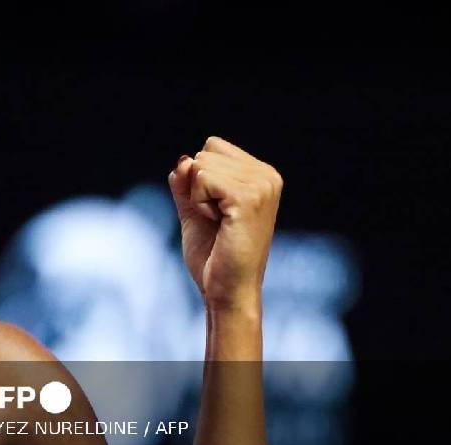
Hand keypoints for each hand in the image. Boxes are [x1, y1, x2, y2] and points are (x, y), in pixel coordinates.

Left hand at [167, 136, 282, 312]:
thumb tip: (182, 160)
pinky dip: (198, 203)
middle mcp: (267, 176)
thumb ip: (187, 185)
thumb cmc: (214, 258)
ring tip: (219, 223)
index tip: (216, 211)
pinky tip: (217, 223)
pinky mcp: (249, 197)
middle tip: (217, 221)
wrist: (228, 291)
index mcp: (261, 176)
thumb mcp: (195, 212)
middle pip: (206, 152)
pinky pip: (202, 178)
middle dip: (198, 187)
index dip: (200, 179)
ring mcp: (262, 185)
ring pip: (201, 165)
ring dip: (198, 197)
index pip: (213, 147)